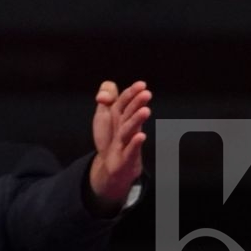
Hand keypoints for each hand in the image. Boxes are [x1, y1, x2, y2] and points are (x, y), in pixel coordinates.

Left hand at [88, 79, 151, 211]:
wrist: (111, 165)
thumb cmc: (111, 137)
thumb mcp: (103, 113)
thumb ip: (106, 96)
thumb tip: (103, 96)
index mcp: (121, 114)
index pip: (125, 101)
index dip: (132, 93)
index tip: (142, 85)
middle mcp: (125, 126)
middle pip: (130, 113)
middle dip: (137, 103)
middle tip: (147, 94)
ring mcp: (126, 142)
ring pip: (131, 130)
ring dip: (137, 121)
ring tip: (145, 111)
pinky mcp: (125, 158)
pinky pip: (131, 150)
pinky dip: (135, 143)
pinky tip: (141, 136)